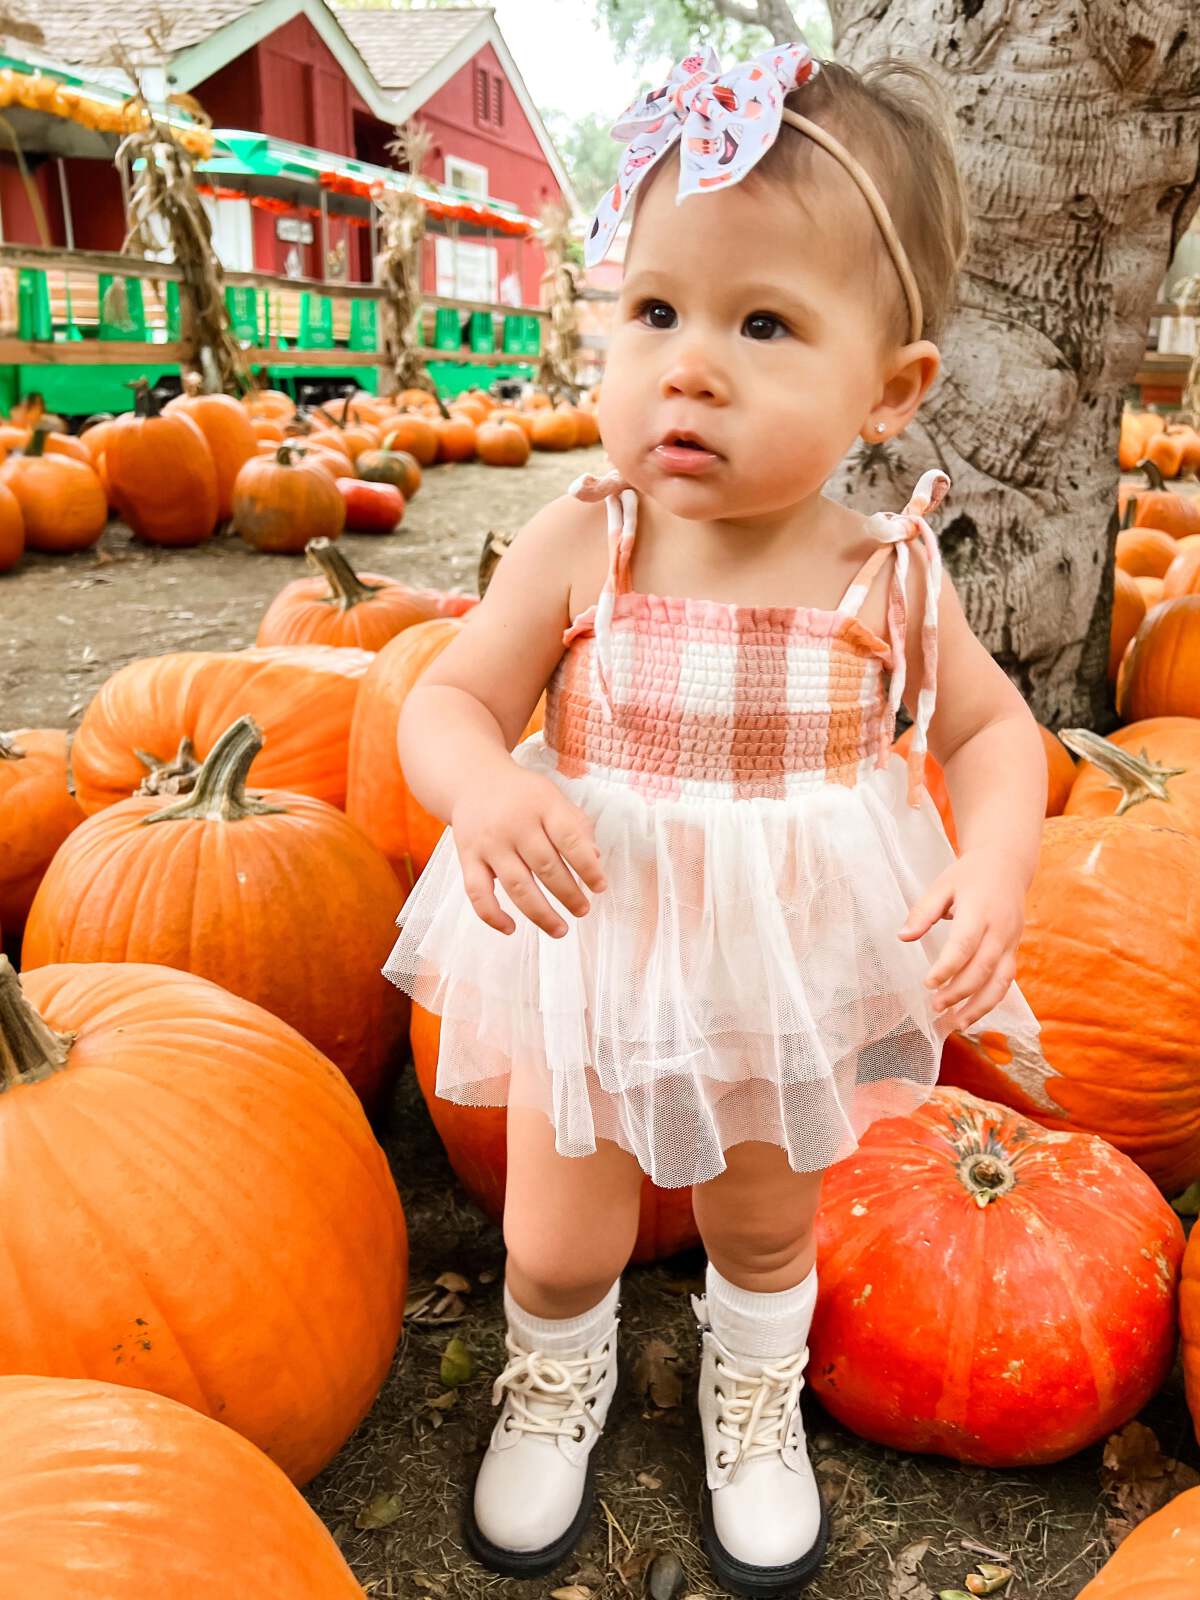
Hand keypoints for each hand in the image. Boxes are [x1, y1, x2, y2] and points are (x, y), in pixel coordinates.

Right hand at [451, 765, 605, 937]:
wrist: (472, 780)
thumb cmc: (522, 796)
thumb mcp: (554, 798)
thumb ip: (577, 826)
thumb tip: (595, 860)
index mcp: (542, 805)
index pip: (570, 839)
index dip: (588, 867)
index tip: (600, 888)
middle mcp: (514, 824)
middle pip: (546, 867)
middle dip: (568, 894)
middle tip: (583, 910)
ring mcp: (489, 843)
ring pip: (516, 885)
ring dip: (540, 913)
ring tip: (560, 929)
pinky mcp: (468, 858)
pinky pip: (477, 892)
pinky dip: (492, 915)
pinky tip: (511, 928)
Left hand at [897, 848, 1025, 1029]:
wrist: (1007, 864)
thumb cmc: (970, 875)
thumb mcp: (942, 885)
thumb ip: (923, 912)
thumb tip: (903, 937)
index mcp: (980, 911)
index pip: (964, 945)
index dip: (947, 968)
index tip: (927, 983)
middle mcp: (1000, 929)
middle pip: (982, 969)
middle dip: (959, 992)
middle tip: (935, 1007)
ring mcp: (1011, 942)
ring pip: (1000, 982)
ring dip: (980, 1006)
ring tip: (956, 1024)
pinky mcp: (1014, 950)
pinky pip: (1006, 981)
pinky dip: (991, 1001)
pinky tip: (972, 1014)